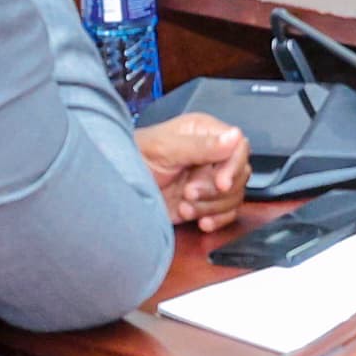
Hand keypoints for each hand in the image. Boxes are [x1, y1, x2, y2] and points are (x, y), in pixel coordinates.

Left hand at [134, 112, 253, 232]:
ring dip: (210, 206)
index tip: (220, 183)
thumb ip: (201, 145)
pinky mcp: (205, 202)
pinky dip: (216, 219)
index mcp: (204, 133)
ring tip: (184, 206)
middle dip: (215, 190)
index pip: (239, 146)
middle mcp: (212, 156)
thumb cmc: (132, 159)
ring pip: (234, 196)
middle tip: (188, 193)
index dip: (233, 166)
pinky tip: (200, 221)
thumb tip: (234, 137)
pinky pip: (227, 213)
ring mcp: (208, 180)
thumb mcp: (165, 149)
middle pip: (239, 175)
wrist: (116, 190)